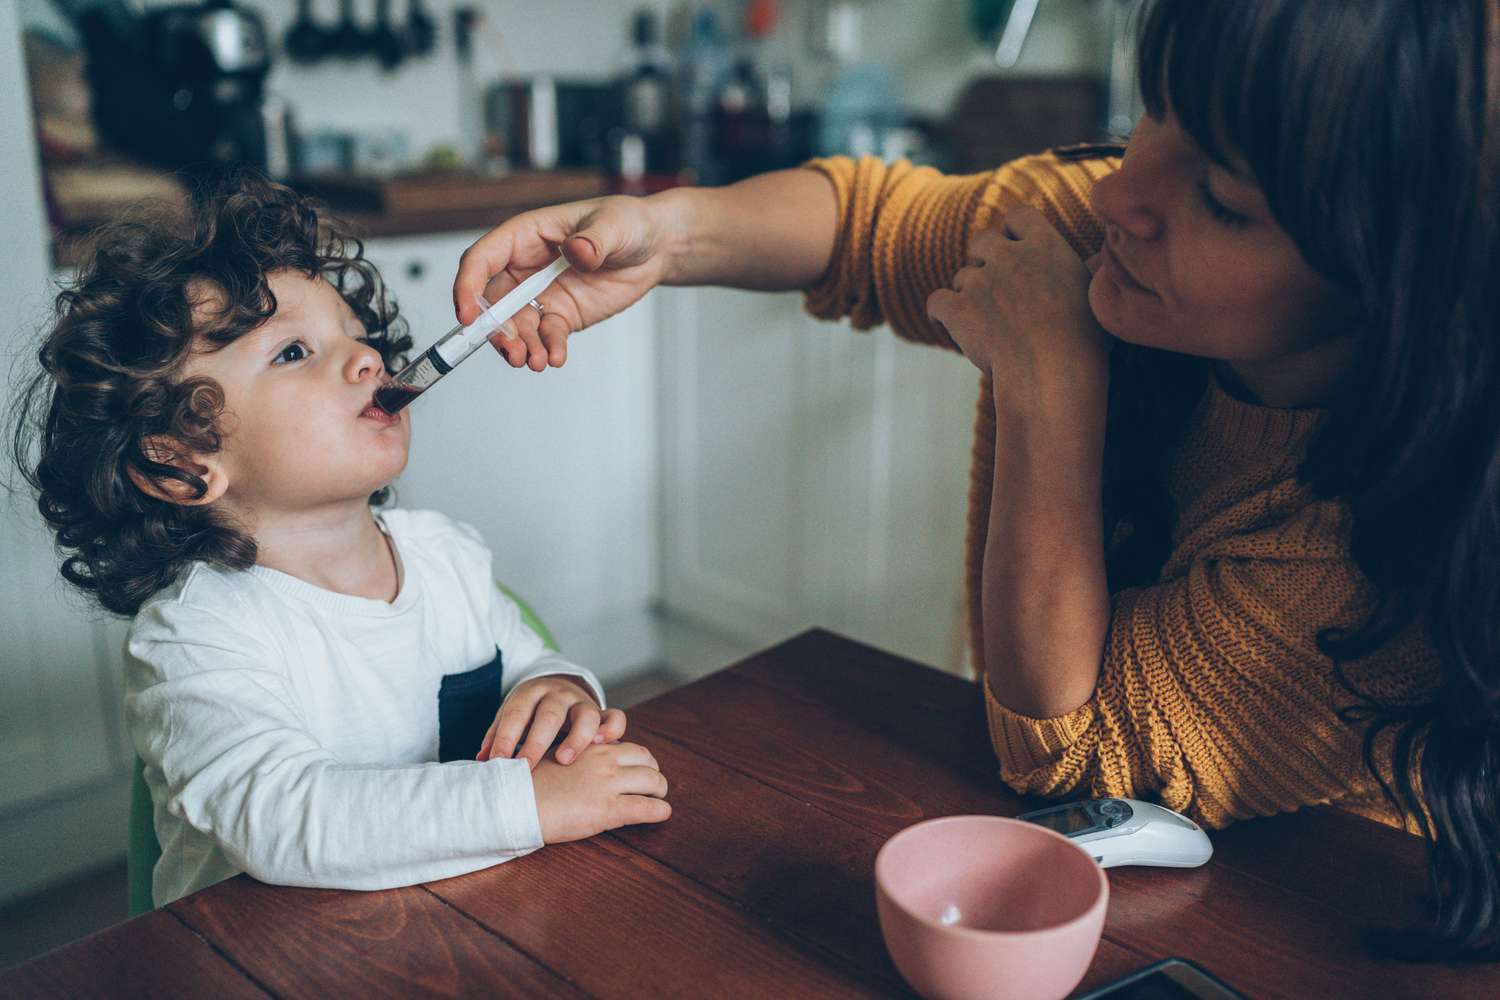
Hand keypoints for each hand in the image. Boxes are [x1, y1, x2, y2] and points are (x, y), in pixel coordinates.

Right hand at [453, 194, 675, 371]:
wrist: (653, 249)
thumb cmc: (627, 224)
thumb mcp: (614, 225)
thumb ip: (594, 240)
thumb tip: (578, 251)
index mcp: (525, 235)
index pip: (482, 259)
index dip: (469, 286)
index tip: (469, 315)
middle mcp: (524, 266)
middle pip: (493, 301)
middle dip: (497, 329)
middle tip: (513, 351)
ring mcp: (540, 294)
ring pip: (516, 325)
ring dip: (520, 346)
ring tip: (536, 362)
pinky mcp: (560, 315)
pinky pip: (545, 336)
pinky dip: (548, 350)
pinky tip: (557, 358)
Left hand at [477, 675, 627, 767]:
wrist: (556, 689)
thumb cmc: (528, 712)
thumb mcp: (510, 717)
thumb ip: (497, 737)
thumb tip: (481, 761)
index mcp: (530, 694)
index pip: (516, 715)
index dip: (505, 739)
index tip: (497, 763)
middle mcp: (557, 695)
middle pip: (549, 714)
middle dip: (536, 742)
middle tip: (526, 766)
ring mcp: (581, 702)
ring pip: (585, 715)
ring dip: (576, 738)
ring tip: (565, 759)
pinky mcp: (601, 712)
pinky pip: (614, 717)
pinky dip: (610, 730)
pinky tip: (602, 746)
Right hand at [531, 741, 671, 842]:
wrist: (512, 802)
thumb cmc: (525, 783)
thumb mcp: (551, 757)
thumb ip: (572, 757)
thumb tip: (576, 763)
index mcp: (590, 747)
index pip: (628, 747)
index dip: (638, 760)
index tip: (638, 769)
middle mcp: (604, 760)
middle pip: (647, 759)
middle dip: (653, 772)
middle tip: (653, 786)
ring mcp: (608, 784)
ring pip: (654, 781)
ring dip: (660, 791)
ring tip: (658, 800)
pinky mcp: (609, 809)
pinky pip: (647, 808)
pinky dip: (660, 811)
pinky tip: (662, 814)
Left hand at [925, 205, 1109, 403]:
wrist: (1052, 371)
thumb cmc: (1083, 340)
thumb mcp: (1096, 295)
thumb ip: (1087, 269)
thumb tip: (1096, 259)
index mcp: (1046, 245)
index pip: (1019, 215)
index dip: (1012, 230)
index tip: (1013, 246)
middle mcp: (1009, 255)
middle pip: (982, 240)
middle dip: (984, 259)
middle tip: (993, 286)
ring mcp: (980, 281)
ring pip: (961, 276)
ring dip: (968, 293)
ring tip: (984, 320)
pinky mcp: (957, 309)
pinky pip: (936, 301)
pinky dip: (939, 312)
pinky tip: (944, 323)